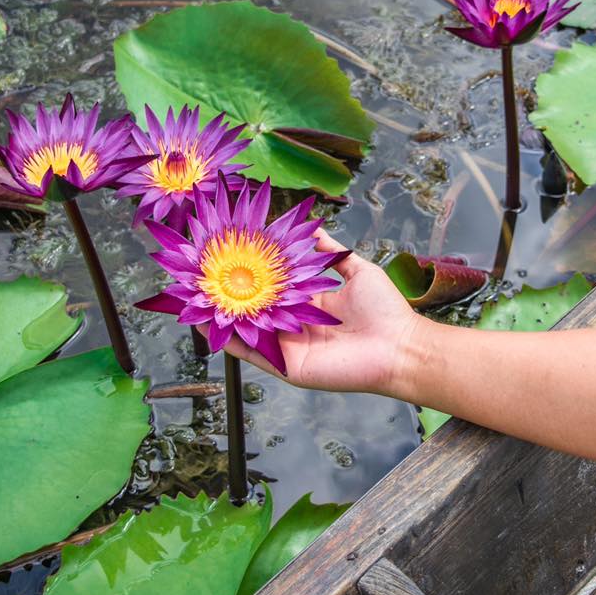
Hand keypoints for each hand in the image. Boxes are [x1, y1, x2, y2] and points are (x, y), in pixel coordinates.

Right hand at [224, 230, 424, 394]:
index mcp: (310, 305)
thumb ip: (331, 252)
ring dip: (224, 320)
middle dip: (231, 298)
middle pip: (256, 311)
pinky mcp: (288, 366)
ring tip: (197, 302)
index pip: (274, 289)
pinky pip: (255, 354)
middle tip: (204, 281)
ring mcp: (290, 347)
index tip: (231, 261)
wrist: (398, 346)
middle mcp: (296, 326)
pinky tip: (212, 327)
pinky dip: (233, 343)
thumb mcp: (357, 270)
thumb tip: (314, 228)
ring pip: (249, 332)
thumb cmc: (384, 311)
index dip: (254, 277)